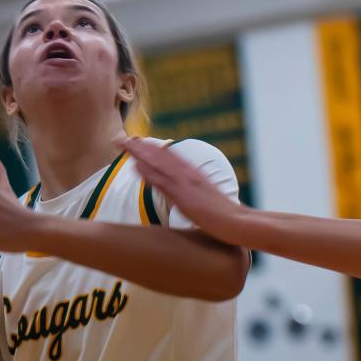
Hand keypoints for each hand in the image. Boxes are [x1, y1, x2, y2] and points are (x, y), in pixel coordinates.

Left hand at [120, 137, 248, 243]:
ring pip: (158, 164)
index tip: (138, 142)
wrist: (238, 222)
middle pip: (161, 156)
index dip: (153, 149)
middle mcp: (190, 175)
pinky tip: (135, 165)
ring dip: (139, 154)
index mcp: (195, 175)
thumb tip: (189, 195)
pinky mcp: (184, 197)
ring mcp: (186, 185)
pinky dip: (148, 172)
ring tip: (123, 144)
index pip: (170, 157)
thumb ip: (198, 193)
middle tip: (122, 138)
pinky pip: (162, 182)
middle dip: (141, 147)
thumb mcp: (210, 199)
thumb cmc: (227, 216)